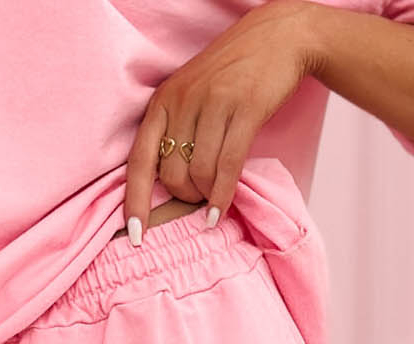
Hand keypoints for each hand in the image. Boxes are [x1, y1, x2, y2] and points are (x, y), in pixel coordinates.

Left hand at [124, 0, 323, 240]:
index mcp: (163, 100)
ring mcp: (214, 103)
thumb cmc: (232, 73)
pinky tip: (220, 210)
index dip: (135, 202)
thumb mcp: (191, 93)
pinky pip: (227, 166)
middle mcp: (183, 100)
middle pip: (172, 175)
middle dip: (184, 197)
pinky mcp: (244, 108)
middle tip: (198, 198)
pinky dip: (222, 194)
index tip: (134, 235)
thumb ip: (175, 130)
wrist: (279, 37)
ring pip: (199, 173)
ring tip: (213, 197)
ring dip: (206, 196)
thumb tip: (166, 184)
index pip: (139, 160)